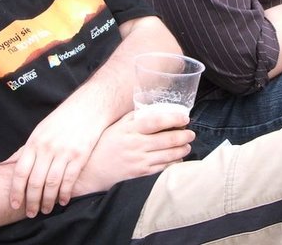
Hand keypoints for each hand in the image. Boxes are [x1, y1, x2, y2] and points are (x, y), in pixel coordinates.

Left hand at [6, 102, 104, 217]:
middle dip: (31, 201)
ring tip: (46, 209)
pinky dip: (65, 193)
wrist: (88, 107)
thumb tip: (4, 166)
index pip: (20, 172)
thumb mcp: (39, 131)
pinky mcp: (80, 155)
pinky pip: (69, 179)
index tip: (14, 204)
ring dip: (48, 201)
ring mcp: (64, 151)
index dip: (16, 191)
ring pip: (51, 183)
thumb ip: (23, 150)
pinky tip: (63, 200)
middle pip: (35, 181)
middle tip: (31, 213)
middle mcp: (47, 148)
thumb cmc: (61, 120)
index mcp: (34, 142)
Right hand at [75, 110, 194, 195]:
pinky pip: (161, 168)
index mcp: (129, 129)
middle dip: (183, 136)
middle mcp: (135, 144)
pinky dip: (172, 163)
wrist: (90, 170)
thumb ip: (133, 116)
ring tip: (187, 145)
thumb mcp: (116, 125)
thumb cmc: (103, 144)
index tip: (185, 117)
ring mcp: (138, 160)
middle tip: (191, 133)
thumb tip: (153, 107)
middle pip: (166, 139)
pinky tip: (178, 159)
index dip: (173, 118)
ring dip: (181, 150)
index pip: (155, 121)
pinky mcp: (139, 173)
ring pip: (167, 155)